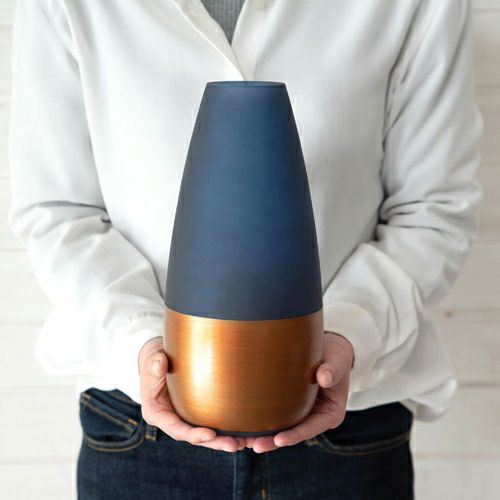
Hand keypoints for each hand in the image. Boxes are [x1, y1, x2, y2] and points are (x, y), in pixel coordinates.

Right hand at [138, 336, 246, 451]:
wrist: (160, 357)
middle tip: (234, 445)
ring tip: (244, 443)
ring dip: (224, 439)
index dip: (192, 434)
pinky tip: (243, 432)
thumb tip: (160, 363)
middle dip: (214, 442)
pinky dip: (226, 428)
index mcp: (158, 413)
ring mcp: (185, 416)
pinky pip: (211, 421)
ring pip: (205, 433)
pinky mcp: (197, 411)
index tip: (210, 434)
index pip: (176, 429)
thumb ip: (154, 364)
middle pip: (194, 436)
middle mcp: (172, 419)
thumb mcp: (152, 359)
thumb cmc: (155, 358)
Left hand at [245, 331, 354, 452]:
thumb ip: (333, 370)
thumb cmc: (336, 356)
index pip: (311, 428)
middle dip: (274, 441)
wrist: (330, 350)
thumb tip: (324, 378)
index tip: (279, 440)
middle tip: (255, 445)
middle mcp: (316, 417)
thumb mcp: (337, 362)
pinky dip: (264, 420)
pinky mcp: (292, 404)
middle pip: (294, 433)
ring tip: (245, 440)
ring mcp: (303, 412)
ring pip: (283, 427)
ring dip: (266, 435)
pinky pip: (278, 414)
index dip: (295, 435)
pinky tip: (247, 423)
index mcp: (330, 414)